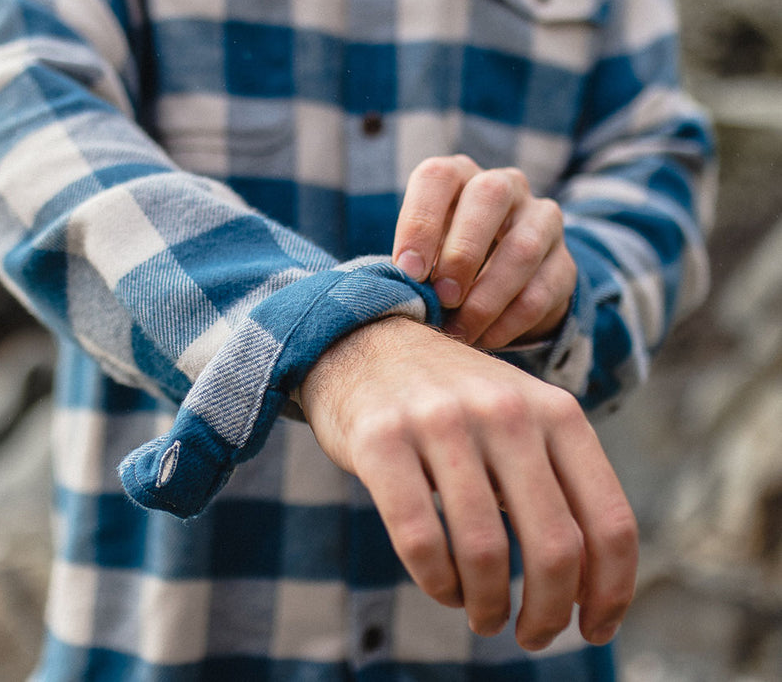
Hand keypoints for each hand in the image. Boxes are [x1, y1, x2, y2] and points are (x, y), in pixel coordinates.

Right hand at [300, 318, 636, 649]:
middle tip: (532, 635)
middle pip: (554, 547)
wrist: (363, 340)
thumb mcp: (519, 416)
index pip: (608, 520)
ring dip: (488, 606)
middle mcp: (505, 410)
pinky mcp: (382, 438)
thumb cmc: (450, 399)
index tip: (595, 627)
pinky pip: (420, 538)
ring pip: (485, 552)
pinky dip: (437, 582)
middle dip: (549, 614)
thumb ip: (557, 477)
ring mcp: (441, 420)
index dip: (612, 591)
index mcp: (554, 409)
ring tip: (482, 613)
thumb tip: (593, 584)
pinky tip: (442, 587)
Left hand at [392, 156, 576, 347]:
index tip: (408, 270)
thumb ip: (414, 264)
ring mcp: (541, 219)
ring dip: (488, 296)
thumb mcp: (424, 252)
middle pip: (489, 197)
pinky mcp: (564, 261)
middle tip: (443, 297)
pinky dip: (510, 320)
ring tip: (461, 328)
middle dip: (462, 252)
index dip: (420, 222)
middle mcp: (504, 185)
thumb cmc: (443, 260)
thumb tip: (404, 292)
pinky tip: (486, 337)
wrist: (501, 281)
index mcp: (458, 175)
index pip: (438, 177)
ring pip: (523, 247)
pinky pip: (543, 289)